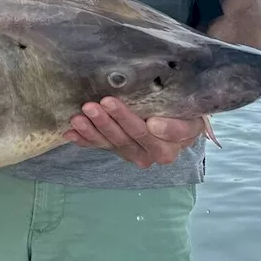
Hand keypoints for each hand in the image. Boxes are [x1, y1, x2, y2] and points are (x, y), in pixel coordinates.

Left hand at [64, 97, 203, 167]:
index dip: (133, 122)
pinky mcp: (116, 149)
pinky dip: (83, 138)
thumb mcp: (190, 119)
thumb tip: (153, 125)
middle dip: (109, 122)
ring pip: (110, 142)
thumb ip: (178, 126)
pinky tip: (70, 132)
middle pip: (127, 138)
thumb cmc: (183, 115)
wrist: (177, 124)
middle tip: (93, 106)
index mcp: (169, 147)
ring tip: (78, 117)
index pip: (150, 135)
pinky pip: (97, 145)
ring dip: (92, 130)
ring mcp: (132, 153)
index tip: (125, 111)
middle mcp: (150, 154)